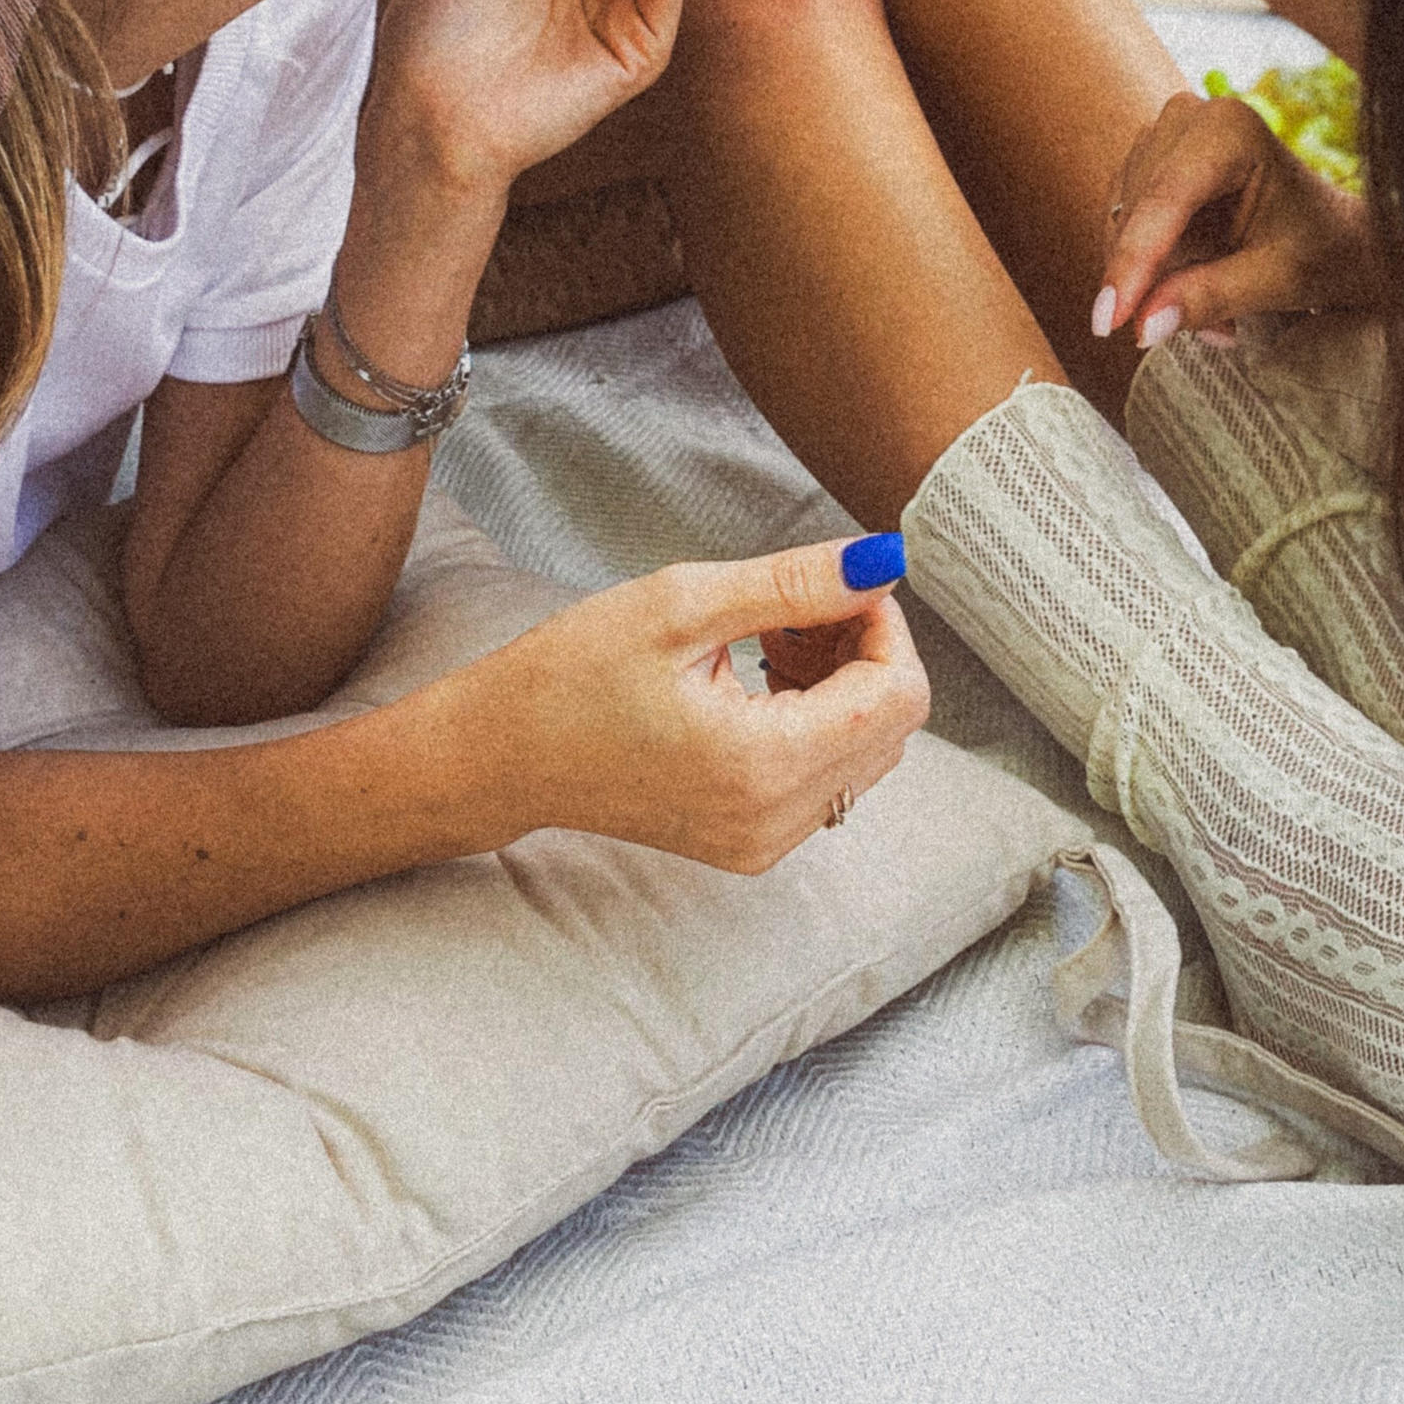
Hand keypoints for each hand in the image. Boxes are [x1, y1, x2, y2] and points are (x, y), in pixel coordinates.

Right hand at [476, 537, 930, 870]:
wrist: (504, 755)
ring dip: (844, 681)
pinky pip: (829, 776)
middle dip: (864, 649)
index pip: (898, 694)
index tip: (832, 583)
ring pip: (868, 750)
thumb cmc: (575, 672)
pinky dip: (819, 718)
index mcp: (764, 765)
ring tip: (773, 635)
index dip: (882, 624)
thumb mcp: (684, 604)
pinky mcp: (751, 842)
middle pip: (893, 725)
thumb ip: (795, 583)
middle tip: (796, 604)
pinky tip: (763, 675)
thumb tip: (884, 560)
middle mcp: (776, 821)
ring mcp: (765, 842)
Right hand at [1095, 90, 1374, 349]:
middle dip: (1158, 283)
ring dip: (1160, 281)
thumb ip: (1210, 296)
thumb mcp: (1277, 280)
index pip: (1164, 200)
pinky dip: (1155, 270)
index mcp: (1230, 128)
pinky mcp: (1149, 162)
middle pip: (1139, 214)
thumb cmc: (1322, 249)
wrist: (1337, 235)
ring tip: (1222, 315)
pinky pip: (1126, 226)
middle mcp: (1189, 117)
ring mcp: (1164, 135)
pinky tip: (1202, 288)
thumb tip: (1142, 326)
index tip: (1108, 322)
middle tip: (1219, 334)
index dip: (1133, 263)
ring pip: (1126, 225)